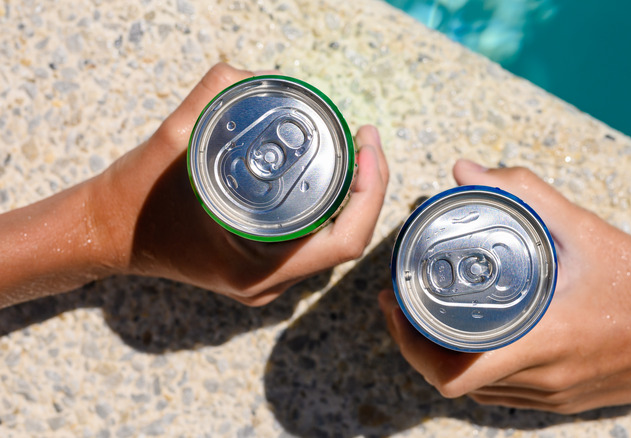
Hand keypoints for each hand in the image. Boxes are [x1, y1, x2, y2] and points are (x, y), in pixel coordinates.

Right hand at [91, 63, 388, 305]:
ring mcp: (266, 280)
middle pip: (345, 239)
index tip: (367, 144)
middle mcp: (267, 283)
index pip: (344, 240)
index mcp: (255, 266)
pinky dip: (328, 208)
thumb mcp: (172, 140)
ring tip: (354, 151)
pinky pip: (312, 242)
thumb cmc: (135, 199)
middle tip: (365, 139)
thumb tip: (261, 75)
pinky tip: (327, 174)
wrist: (106, 233)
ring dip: (351, 197)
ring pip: (332, 242)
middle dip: (368, 187)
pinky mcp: (261, 270)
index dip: (370, 191)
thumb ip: (215, 97)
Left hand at [379, 159, 630, 412]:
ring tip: (429, 315)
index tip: (393, 304)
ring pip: (477, 392)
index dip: (409, 345)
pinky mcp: (564, 400)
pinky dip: (478, 369)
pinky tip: (475, 335)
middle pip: (452, 382)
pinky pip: (504, 394)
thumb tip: (465, 169)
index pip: (451, 373)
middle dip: (416, 346)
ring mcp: (553, 397)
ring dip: (444, 358)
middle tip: (401, 303)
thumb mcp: (585, 230)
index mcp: (541, 345)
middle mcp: (541, 381)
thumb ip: (524, 194)